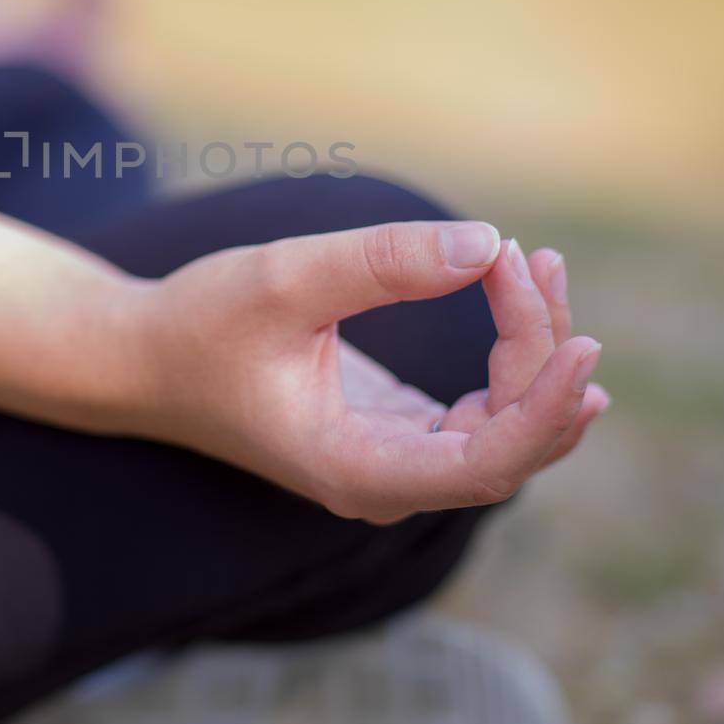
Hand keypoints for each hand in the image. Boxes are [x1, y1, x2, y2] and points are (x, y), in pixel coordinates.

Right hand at [129, 222, 608, 523]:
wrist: (144, 358)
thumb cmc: (200, 324)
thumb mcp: (285, 279)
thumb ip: (383, 263)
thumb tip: (487, 243)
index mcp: (356, 468)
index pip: (487, 464)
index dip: (543, 409)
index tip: (580, 342)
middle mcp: (385, 480)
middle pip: (509, 440)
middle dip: (539, 351)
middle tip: (526, 257)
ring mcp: (392, 460)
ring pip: (503, 424)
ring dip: (532, 349)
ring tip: (535, 264)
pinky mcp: (394, 431)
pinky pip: (480, 407)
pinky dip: (507, 354)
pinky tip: (524, 301)